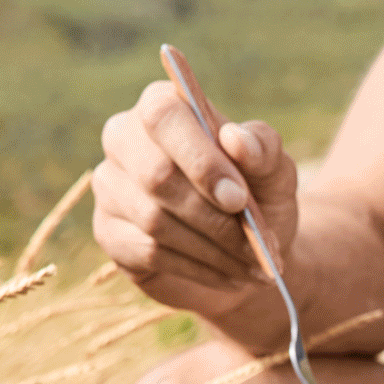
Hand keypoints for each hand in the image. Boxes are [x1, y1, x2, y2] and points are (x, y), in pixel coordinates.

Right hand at [91, 80, 301, 351]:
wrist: (245, 250)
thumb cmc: (256, 197)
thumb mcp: (274, 171)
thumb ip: (263, 149)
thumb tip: (236, 140)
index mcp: (162, 106)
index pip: (164, 117)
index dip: (200, 159)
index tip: (238, 198)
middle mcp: (124, 139)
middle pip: (156, 174)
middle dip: (212, 215)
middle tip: (257, 244)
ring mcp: (111, 187)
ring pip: (155, 220)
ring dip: (213, 248)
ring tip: (255, 264)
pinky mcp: (109, 233)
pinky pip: (151, 253)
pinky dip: (199, 268)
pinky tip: (231, 276)